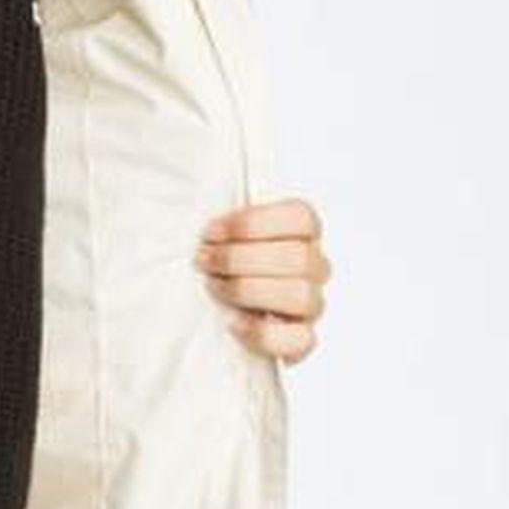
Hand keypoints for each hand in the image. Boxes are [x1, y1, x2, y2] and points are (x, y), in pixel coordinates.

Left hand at [194, 196, 328, 364]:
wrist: (212, 307)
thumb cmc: (218, 260)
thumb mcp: (217, 228)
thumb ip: (220, 212)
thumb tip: (193, 168)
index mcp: (302, 230)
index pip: (301, 217)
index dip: (253, 224)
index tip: (210, 232)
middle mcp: (314, 265)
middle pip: (296, 257)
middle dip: (239, 258)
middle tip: (204, 260)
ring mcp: (312, 304)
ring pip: (301, 295)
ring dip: (247, 290)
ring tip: (214, 287)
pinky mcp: (301, 339)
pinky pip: (300, 340)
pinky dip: (262, 333)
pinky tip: (234, 323)